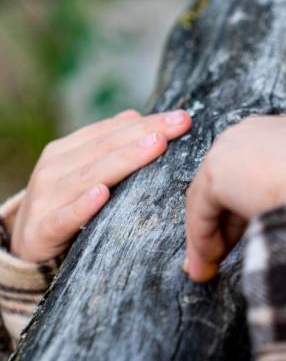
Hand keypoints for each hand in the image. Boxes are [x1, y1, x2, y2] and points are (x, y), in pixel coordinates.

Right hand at [10, 108, 192, 263]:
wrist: (26, 245)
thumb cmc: (65, 204)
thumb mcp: (84, 171)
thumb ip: (106, 144)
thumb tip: (134, 116)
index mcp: (67, 151)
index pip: (112, 132)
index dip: (147, 123)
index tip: (182, 118)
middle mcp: (54, 169)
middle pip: (106, 147)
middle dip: (145, 134)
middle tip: (178, 125)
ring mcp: (47, 198)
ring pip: (89, 176)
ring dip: (124, 160)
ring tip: (155, 146)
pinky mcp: (43, 229)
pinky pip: (65, 217)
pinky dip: (83, 205)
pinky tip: (102, 194)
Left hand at [182, 114, 285, 282]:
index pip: (265, 166)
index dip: (257, 201)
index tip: (260, 229)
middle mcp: (262, 130)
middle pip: (233, 179)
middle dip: (227, 219)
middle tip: (224, 252)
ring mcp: (238, 145)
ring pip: (214, 197)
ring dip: (210, 235)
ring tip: (207, 268)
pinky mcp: (219, 170)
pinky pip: (203, 211)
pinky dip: (202, 241)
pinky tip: (206, 266)